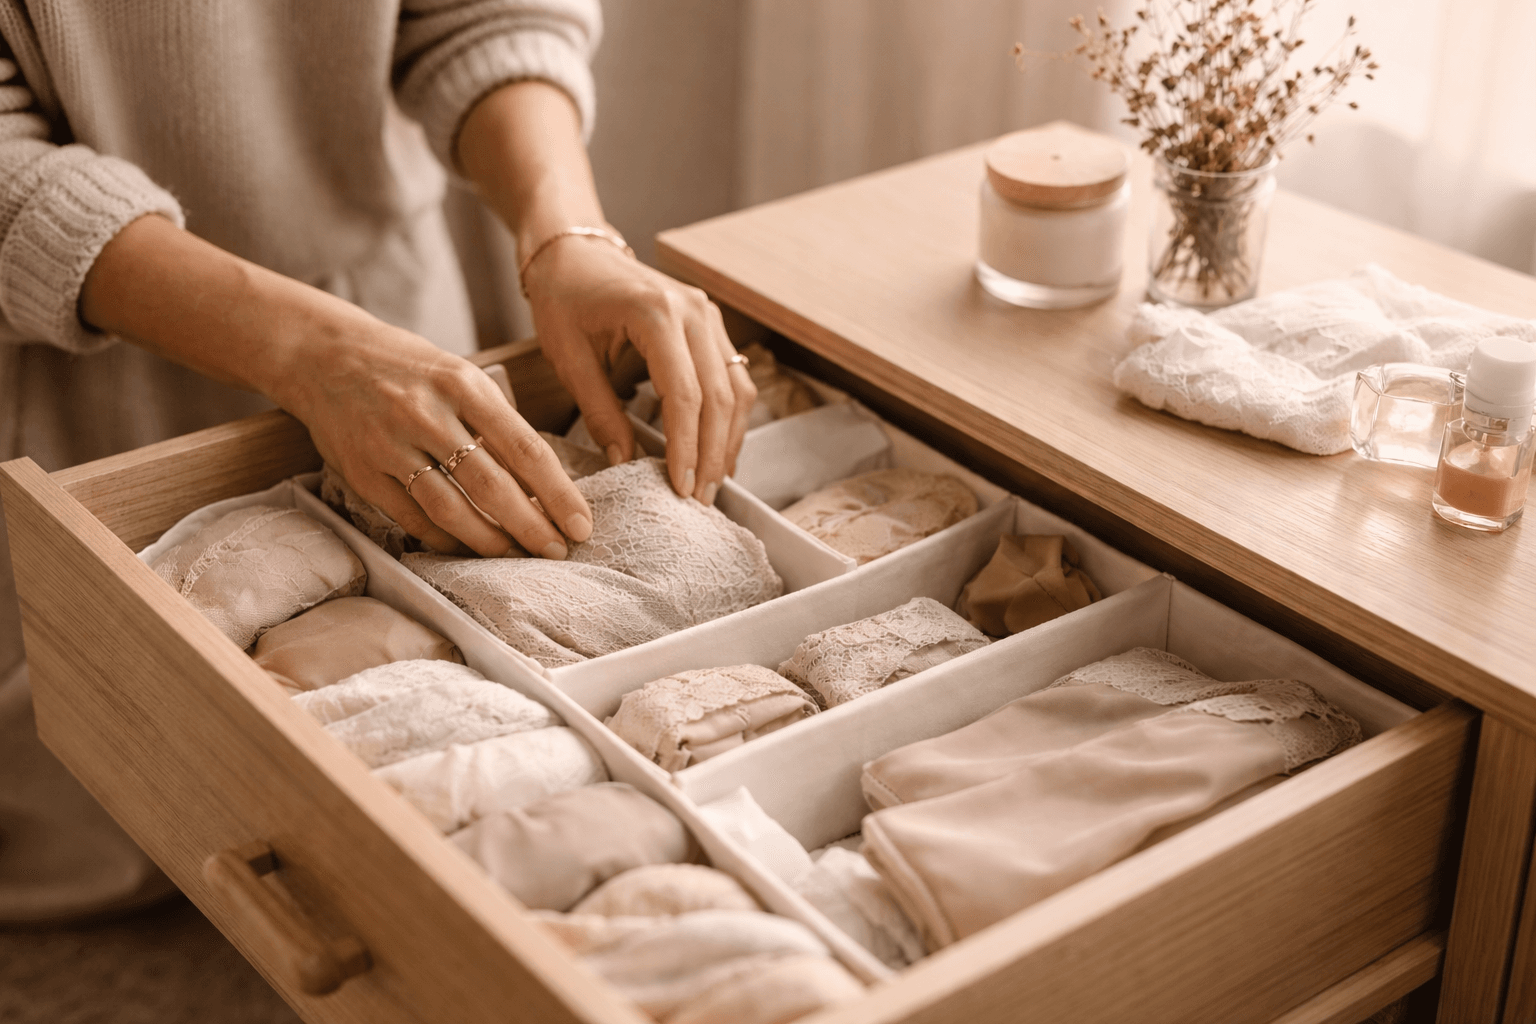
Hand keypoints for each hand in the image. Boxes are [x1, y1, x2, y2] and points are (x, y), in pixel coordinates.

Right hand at [274, 313, 594, 557]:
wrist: (322, 354)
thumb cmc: (407, 367)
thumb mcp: (458, 374)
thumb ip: (495, 420)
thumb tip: (542, 481)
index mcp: (463, 384)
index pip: (525, 448)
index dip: (558, 494)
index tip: (581, 524)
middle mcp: (427, 414)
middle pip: (492, 486)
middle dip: (532, 527)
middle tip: (557, 551)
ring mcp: (390, 445)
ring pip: (451, 509)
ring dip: (490, 541)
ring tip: (517, 555)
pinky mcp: (361, 472)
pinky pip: (412, 517)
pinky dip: (445, 539)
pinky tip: (468, 548)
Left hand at [524, 235, 755, 503]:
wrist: (575, 251)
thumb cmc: (564, 298)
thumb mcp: (569, 358)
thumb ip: (599, 412)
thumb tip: (625, 463)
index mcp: (655, 312)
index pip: (684, 393)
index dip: (686, 446)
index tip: (680, 488)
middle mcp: (694, 310)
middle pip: (720, 395)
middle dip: (712, 454)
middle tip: (700, 499)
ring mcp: (709, 315)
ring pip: (736, 389)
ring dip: (728, 440)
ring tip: (711, 483)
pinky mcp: (712, 324)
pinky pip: (733, 378)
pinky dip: (728, 418)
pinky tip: (715, 450)